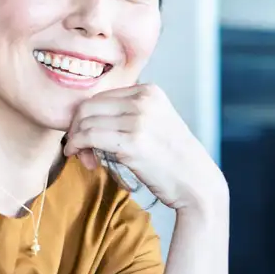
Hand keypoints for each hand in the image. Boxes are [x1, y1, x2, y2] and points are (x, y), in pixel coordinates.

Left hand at [63, 84, 226, 212]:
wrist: (196, 182)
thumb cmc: (174, 158)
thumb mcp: (157, 122)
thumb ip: (130, 112)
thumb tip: (88, 117)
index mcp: (149, 91)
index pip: (101, 96)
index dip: (87, 117)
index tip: (88, 138)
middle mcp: (144, 101)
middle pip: (89, 106)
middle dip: (78, 127)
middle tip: (82, 150)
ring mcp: (138, 120)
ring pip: (86, 122)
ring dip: (77, 141)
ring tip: (87, 159)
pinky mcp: (132, 143)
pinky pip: (89, 137)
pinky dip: (77, 146)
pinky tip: (82, 158)